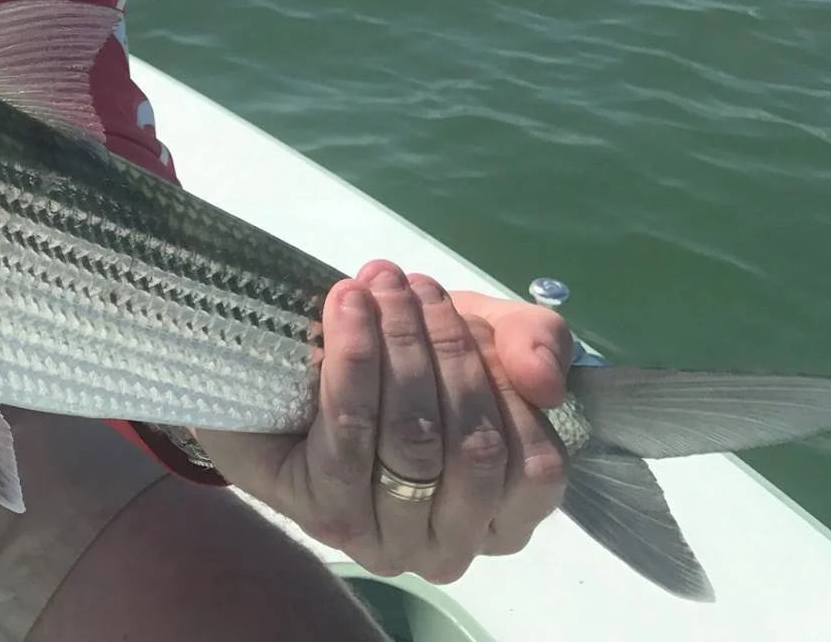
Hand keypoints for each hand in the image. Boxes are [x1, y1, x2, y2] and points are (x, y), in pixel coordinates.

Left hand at [195, 261, 571, 583]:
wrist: (285, 380)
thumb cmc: (403, 366)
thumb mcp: (481, 338)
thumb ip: (534, 343)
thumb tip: (546, 381)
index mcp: (507, 514)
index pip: (535, 463)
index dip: (505, 384)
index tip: (462, 310)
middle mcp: (455, 546)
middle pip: (472, 448)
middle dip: (444, 350)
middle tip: (408, 285)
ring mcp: (390, 541)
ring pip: (412, 441)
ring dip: (398, 348)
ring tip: (377, 287)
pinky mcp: (326, 517)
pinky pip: (350, 438)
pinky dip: (354, 363)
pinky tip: (347, 309)